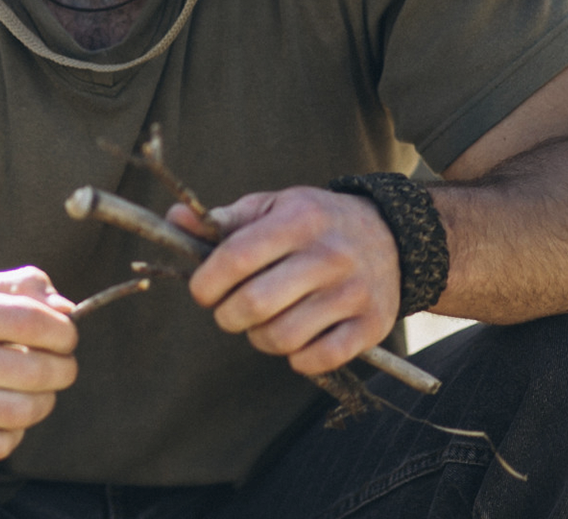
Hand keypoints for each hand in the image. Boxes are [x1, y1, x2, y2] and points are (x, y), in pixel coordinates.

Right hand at [0, 267, 77, 461]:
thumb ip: (19, 287)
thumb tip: (67, 308)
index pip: (30, 320)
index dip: (63, 331)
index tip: (66, 336)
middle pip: (34, 370)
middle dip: (63, 369)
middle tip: (60, 366)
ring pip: (24, 411)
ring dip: (44, 401)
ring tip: (35, 390)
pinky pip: (2, 444)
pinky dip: (14, 431)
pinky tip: (1, 414)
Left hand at [174, 189, 398, 375]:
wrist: (393, 236)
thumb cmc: (315, 223)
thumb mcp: (273, 207)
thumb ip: (223, 220)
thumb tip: (174, 221)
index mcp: (298, 220)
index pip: (236, 258)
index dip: (207, 283)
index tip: (203, 291)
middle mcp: (329, 255)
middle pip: (254, 304)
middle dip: (227, 316)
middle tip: (230, 311)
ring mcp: (353, 292)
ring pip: (282, 338)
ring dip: (260, 338)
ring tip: (264, 322)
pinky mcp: (371, 326)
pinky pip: (320, 360)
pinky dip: (297, 359)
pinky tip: (296, 340)